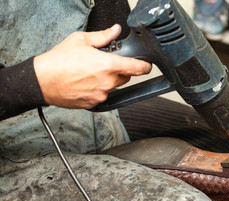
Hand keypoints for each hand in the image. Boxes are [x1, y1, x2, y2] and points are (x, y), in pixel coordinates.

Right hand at [34, 24, 151, 108]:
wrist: (42, 80)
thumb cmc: (59, 61)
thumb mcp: (81, 40)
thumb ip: (103, 36)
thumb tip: (115, 31)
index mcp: (108, 65)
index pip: (137, 68)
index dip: (145, 67)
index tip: (146, 66)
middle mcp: (108, 82)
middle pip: (125, 77)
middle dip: (119, 71)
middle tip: (104, 64)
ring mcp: (101, 95)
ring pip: (113, 87)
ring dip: (107, 80)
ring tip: (89, 73)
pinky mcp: (93, 103)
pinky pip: (102, 96)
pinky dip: (98, 89)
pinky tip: (84, 83)